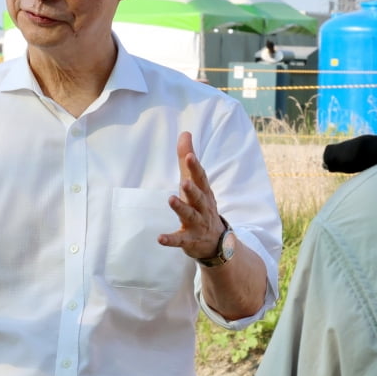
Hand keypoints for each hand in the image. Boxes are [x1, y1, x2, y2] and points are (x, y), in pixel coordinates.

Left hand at [158, 131, 224, 259]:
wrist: (216, 242)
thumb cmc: (202, 206)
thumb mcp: (196, 183)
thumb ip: (187, 160)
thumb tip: (185, 133)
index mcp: (204, 192)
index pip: (200, 178)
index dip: (195, 167)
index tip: (190, 155)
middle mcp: (202, 207)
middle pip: (198, 197)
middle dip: (192, 189)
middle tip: (185, 181)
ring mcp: (197, 224)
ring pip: (190, 215)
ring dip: (181, 208)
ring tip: (171, 200)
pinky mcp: (189, 240)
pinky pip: (180, 240)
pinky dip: (171, 240)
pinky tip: (160, 238)